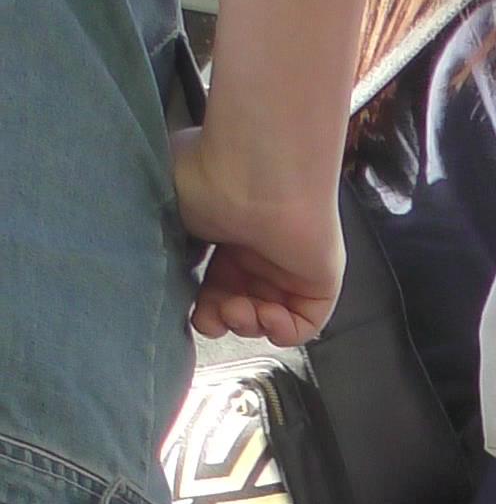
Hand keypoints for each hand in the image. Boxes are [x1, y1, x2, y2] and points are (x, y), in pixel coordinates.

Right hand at [169, 129, 344, 343]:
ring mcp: (292, 265)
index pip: (216, 286)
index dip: (202, 306)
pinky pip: (305, 324)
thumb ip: (169, 240)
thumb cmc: (208, 174)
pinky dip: (282, 331)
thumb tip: (167, 263)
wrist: (251, 173)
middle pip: (241, 307)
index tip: (191, 309)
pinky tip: (265, 313)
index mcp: (228, 234)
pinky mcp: (320, 279)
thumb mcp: (170, 206)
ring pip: (270, 319)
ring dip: (247, 325)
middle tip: (212, 316)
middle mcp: (261, 251)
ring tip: (237, 309)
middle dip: (221, 320)